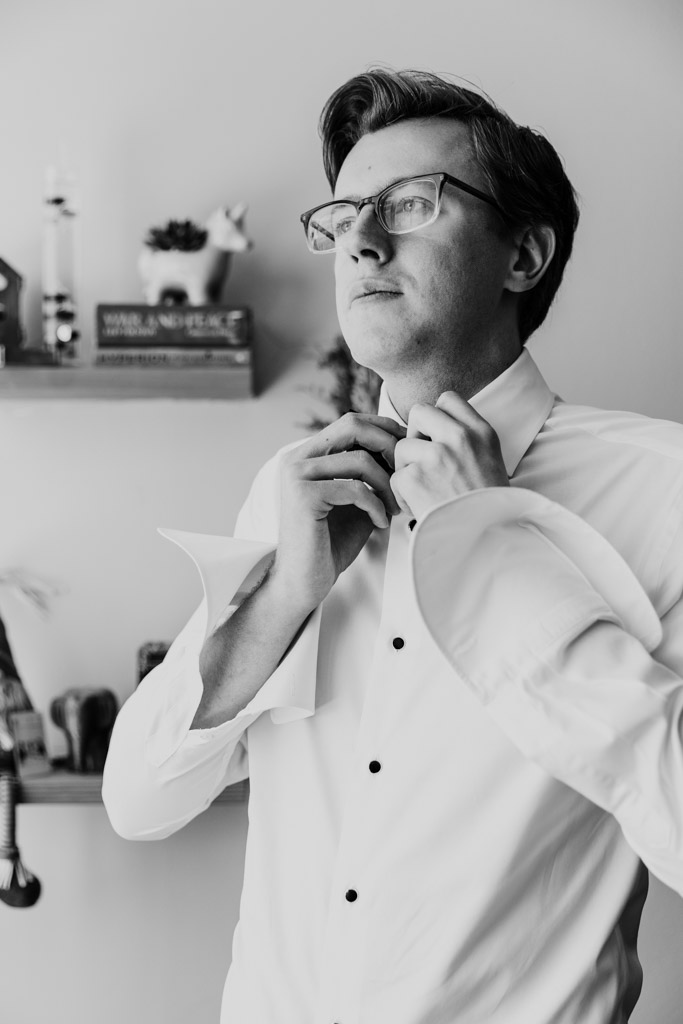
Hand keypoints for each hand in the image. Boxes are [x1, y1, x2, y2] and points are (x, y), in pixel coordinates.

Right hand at [270, 413, 405, 611]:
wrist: (305, 581)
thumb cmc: (332, 542)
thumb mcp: (357, 499)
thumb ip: (371, 471)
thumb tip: (403, 446)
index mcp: (308, 454)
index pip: (352, 422)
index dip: (385, 430)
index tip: (408, 453)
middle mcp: (298, 458)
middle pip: (353, 426)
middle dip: (388, 446)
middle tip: (407, 472)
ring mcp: (297, 475)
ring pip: (359, 459)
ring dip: (387, 483)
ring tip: (395, 507)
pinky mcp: (303, 496)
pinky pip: (355, 489)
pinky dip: (376, 505)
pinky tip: (381, 523)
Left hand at [390, 391, 508, 519]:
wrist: (490, 539)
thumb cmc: (488, 507)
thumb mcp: (490, 461)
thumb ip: (466, 440)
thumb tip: (431, 431)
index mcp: (481, 432)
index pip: (448, 399)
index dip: (436, 418)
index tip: (436, 438)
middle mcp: (460, 437)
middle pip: (419, 412)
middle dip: (415, 435)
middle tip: (422, 461)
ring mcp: (437, 455)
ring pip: (402, 446)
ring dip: (407, 469)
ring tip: (424, 491)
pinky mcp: (416, 477)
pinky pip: (396, 477)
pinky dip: (402, 496)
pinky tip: (419, 507)